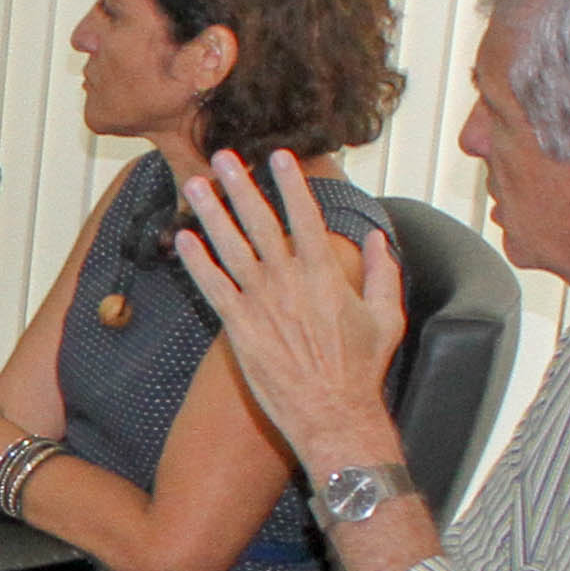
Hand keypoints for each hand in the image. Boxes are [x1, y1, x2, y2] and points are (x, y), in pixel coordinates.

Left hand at [170, 151, 409, 464]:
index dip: (290, 183)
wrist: (333, 415)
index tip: (278, 156)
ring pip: (231, 248)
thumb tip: (379, 240)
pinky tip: (182, 239)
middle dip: (240, 186)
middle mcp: (289, 281)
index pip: (304, 215)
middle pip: (260, 222)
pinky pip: (213, 287)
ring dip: (211, 213)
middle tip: (222, 156)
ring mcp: (261, 304)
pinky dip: (197, 262)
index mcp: (325, 274)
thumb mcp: (387, 317)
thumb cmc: (361, 370)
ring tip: (195, 185)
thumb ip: (383, 273)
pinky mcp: (239, 329)